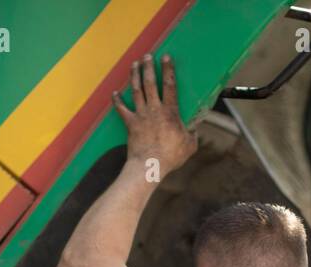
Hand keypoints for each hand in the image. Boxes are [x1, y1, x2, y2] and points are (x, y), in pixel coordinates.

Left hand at [113, 54, 196, 181]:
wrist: (150, 166)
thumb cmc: (171, 156)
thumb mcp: (190, 145)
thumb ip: (193, 134)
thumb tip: (195, 129)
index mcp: (170, 112)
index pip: (170, 85)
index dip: (168, 70)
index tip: (166, 57)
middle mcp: (154, 109)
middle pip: (150, 83)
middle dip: (148, 67)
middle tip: (147, 56)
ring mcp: (140, 115)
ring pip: (136, 91)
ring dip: (135, 76)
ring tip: (134, 65)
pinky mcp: (130, 124)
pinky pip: (122, 110)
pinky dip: (117, 101)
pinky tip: (115, 93)